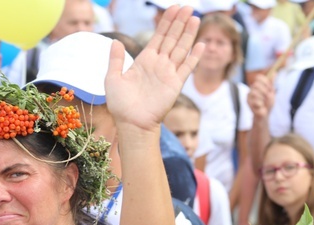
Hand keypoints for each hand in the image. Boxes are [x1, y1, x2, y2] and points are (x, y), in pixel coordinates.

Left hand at [105, 6, 203, 131]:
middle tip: (187, 7)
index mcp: (144, 60)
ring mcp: (168, 73)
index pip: (158, 37)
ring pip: (180, 49)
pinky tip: (200, 45)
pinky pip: (187, 68)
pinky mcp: (175, 84)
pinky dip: (194, 57)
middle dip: (179, 22)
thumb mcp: (112, 79)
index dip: (166, 22)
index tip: (173, 8)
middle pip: (172, 38)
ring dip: (188, 34)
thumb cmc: (120, 105)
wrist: (131, 123)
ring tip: (195, 18)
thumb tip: (114, 41)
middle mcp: (158, 64)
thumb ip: (115, 60)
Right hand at [247, 74, 274, 119]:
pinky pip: (255, 100)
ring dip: (263, 98)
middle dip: (265, 90)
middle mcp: (252, 88)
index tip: (270, 88)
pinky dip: (261, 104)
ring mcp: (249, 95)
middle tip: (268, 96)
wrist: (265, 114)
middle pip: (256, 84)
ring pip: (255, 92)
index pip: (258, 77)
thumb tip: (275, 72)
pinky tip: (261, 106)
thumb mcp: (272, 92)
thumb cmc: (268, 103)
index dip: (265, 81)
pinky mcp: (247, 101)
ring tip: (264, 102)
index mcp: (258, 85)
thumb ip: (272, 83)